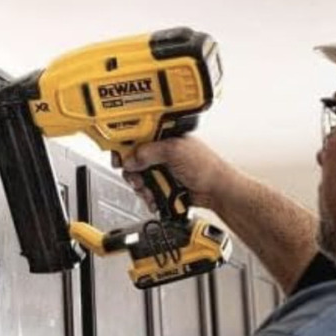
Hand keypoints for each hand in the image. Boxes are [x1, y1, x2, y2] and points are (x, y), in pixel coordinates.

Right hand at [113, 137, 234, 212]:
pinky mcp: (164, 185)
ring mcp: (163, 170)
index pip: (138, 137)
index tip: (118, 156)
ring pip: (139, 178)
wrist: (217, 191)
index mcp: (165, 138)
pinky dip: (148, 196)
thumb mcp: (174, 152)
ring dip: (142, 186)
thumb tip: (130, 159)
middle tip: (137, 178)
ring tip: (150, 190)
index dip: (125, 146)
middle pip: (134, 160)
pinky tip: (155, 198)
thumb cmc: (206, 167)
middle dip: (133, 172)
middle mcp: (162, 153)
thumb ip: (149, 153)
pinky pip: (147, 190)